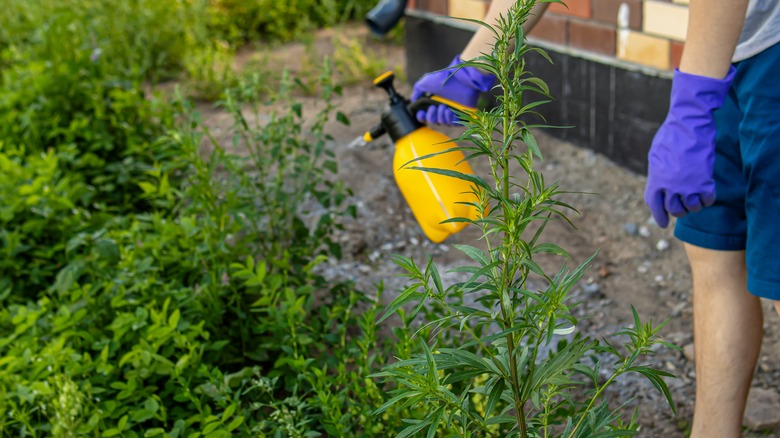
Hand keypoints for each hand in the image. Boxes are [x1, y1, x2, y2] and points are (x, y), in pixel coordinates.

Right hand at [410, 55, 494, 125]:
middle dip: (431, 117)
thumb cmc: (443, 79)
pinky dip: (449, 119)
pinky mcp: (462, 114)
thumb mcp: (426, 82)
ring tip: (443, 106)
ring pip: (443, 123)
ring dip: (441, 117)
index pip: (426, 116)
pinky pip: (454, 124)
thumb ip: (417, 91)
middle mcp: (443, 108)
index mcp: (434, 102)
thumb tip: (413, 101)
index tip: (421, 113)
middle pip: (433, 121)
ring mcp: (452, 111)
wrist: (460, 78)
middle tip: (433, 107)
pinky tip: (449, 111)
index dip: (422, 117)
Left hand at [644, 66, 735, 227]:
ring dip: (694, 206)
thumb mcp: (656, 156)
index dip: (659, 216)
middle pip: (674, 209)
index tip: (663, 224)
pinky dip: (707, 199)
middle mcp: (670, 187)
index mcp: (656, 180)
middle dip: (678, 211)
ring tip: (694, 199)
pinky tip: (707, 194)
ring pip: (692, 207)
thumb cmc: (671, 136)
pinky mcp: (705, 182)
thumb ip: (658, 174)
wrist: (690, 125)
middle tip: (682, 208)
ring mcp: (688, 186)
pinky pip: (707, 200)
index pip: (655, 205)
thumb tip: (661, 188)